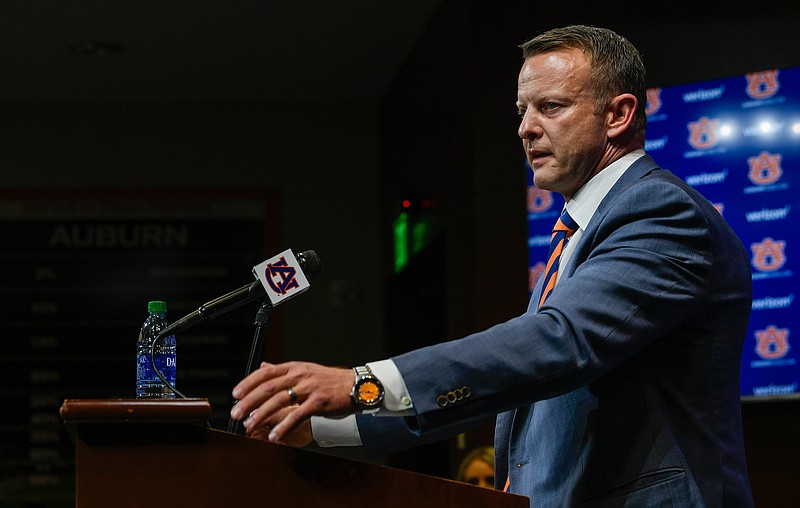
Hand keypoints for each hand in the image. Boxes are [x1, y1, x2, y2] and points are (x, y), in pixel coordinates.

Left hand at [230, 361, 353, 442]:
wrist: (357, 386)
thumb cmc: (331, 381)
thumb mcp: (305, 370)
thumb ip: (283, 371)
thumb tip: (263, 367)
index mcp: (295, 367)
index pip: (266, 373)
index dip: (248, 383)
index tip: (235, 395)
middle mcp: (300, 375)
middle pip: (268, 387)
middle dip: (249, 401)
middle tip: (236, 413)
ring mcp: (310, 388)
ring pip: (280, 400)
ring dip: (262, 414)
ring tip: (250, 425)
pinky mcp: (319, 402)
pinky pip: (297, 415)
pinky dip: (284, 426)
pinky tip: (275, 435)